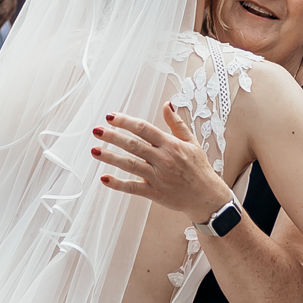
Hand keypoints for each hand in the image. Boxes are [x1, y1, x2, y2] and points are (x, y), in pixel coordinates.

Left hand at [92, 104, 232, 221]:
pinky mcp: (155, 193)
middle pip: (134, 145)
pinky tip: (104, 178)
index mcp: (171, 144)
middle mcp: (163, 159)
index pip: (144, 129)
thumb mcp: (192, 142)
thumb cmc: (199, 169)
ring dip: (111, 157)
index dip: (126, 122)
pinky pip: (133, 188)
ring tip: (94, 150)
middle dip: (113, 136)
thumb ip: (177, 124)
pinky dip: (118, 184)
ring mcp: (158, 177)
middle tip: (96, 130)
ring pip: (130, 164)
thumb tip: (167, 105)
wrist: (207, 197)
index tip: (111, 116)